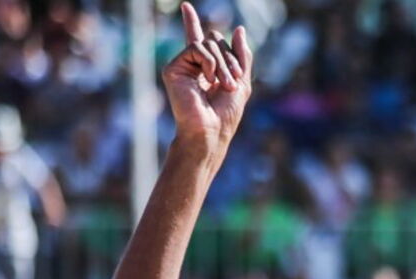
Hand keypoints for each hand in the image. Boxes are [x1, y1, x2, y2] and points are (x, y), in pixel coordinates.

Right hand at [162, 2, 252, 146]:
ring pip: (208, 43)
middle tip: (233, 82)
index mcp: (207, 69)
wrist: (212, 130)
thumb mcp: (242, 81)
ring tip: (224, 85)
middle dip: (230, 59)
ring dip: (223, 63)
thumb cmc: (226, 114)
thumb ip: (242, 56)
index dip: (192, 23)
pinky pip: (196, 48)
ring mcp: (182, 66)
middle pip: (215, 40)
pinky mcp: (173, 68)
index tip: (185, 6)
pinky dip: (209, 62)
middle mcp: (193, 65)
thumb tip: (239, 29)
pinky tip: (209, 80)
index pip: (201, 40)